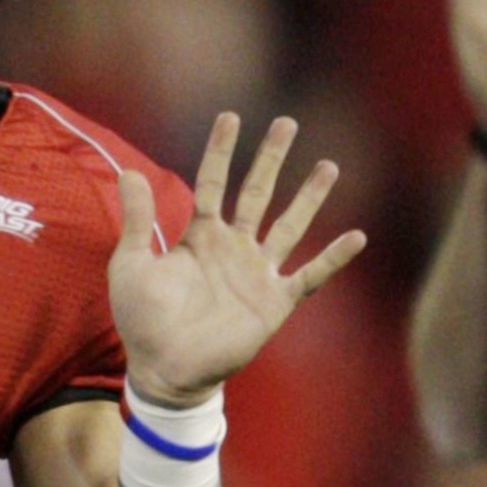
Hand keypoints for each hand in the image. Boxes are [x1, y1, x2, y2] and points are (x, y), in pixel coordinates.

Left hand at [110, 113, 363, 406]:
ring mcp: (256, 273)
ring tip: (328, 166)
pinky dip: (333, 258)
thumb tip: (128, 171)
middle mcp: (232, 247)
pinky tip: (357, 236)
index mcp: (199, 235)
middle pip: (257, 192)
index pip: (212, 182)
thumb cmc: (142, 320)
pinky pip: (309, 275)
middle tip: (287, 123)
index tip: (230, 116)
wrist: (165, 370)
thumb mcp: (132, 266)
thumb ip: (137, 221)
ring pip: (289, 225)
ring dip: (309, 197)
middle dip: (271, 158)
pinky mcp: (274, 302)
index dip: (220, 151)